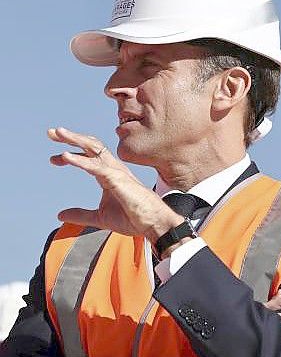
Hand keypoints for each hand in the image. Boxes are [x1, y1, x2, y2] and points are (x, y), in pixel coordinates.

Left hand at [48, 127, 182, 241]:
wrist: (153, 224)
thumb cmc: (133, 218)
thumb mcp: (100, 217)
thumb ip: (80, 214)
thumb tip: (60, 214)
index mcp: (110, 175)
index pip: (89, 157)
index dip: (71, 155)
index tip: (54, 159)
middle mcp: (114, 169)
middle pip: (91, 146)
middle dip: (71, 138)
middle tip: (51, 133)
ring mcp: (116, 172)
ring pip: (94, 148)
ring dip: (74, 139)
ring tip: (57, 133)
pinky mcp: (117, 179)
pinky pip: (95, 166)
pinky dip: (79, 160)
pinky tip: (65, 156)